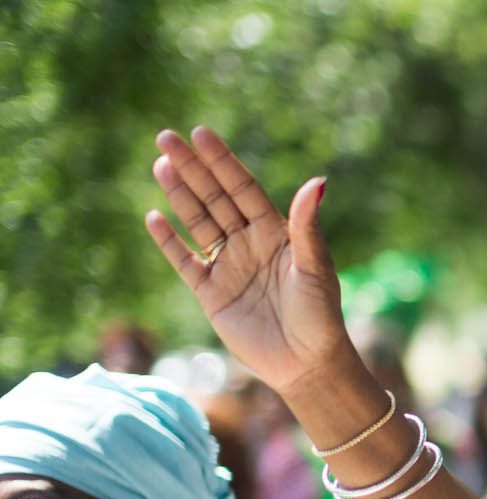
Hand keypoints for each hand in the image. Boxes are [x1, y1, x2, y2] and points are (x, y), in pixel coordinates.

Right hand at [146, 128, 351, 397]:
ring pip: (198, 223)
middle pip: (215, 198)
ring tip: (160, 164)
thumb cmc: (320, 314)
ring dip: (179, 195)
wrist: (307, 364)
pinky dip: (169, 241)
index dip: (222, 162)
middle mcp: (250, 244)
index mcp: (276, 233)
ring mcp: (229, 267)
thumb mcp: (316, 267)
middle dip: (192, 168)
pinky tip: (154, 217)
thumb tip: (318, 182)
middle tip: (167, 137)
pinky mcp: (212, 295)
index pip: (243, 189)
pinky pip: (185, 262)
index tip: (201, 134)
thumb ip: (308, 226)